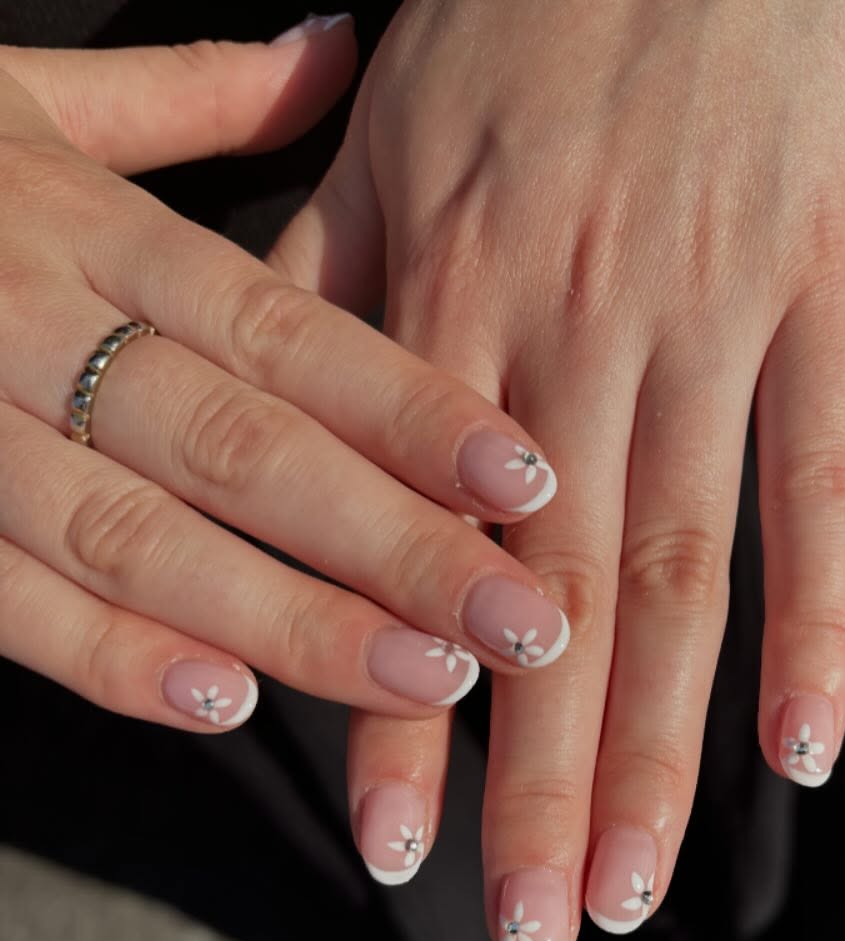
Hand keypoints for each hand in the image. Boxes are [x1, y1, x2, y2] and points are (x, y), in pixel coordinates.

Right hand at [0, 22, 569, 735]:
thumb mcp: (34, 106)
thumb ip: (193, 97)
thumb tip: (337, 44)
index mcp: (87, 229)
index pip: (284, 331)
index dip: (409, 412)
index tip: (526, 480)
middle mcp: (32, 327)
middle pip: (241, 449)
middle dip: (392, 547)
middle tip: (520, 622)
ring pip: (144, 539)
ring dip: (292, 622)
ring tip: (422, 681)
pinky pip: (11, 599)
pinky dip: (113, 658)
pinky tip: (224, 704)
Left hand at [272, 0, 844, 940]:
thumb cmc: (527, 18)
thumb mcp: (381, 142)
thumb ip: (319, 295)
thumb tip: (263, 437)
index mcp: (450, 312)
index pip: (415, 566)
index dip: (402, 719)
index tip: (394, 857)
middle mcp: (573, 345)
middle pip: (554, 614)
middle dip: (537, 791)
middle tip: (527, 938)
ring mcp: (711, 328)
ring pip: (678, 579)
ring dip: (661, 752)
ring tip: (636, 892)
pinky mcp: (829, 301)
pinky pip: (826, 485)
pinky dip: (824, 622)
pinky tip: (808, 746)